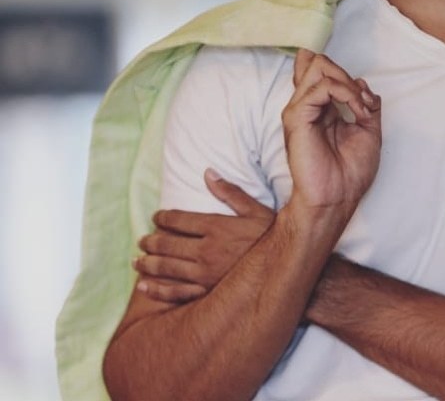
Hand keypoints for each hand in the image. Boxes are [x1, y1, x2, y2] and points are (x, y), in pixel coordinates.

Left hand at [134, 169, 274, 302]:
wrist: (286, 268)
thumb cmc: (272, 236)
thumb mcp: (256, 208)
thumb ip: (230, 192)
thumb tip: (208, 172)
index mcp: (216, 227)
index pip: (180, 220)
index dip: (164, 217)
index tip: (155, 217)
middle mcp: (206, 251)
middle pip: (168, 244)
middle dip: (151, 241)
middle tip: (141, 240)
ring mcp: (204, 274)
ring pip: (167, 268)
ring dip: (148, 264)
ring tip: (136, 261)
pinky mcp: (206, 293)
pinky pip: (175, 292)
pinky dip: (156, 290)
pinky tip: (144, 287)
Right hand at [282, 49, 381, 215]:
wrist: (338, 198)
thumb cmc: (350, 172)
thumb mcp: (369, 131)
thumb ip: (366, 104)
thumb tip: (362, 82)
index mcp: (320, 108)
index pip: (320, 70)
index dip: (346, 74)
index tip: (366, 99)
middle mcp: (307, 105)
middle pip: (318, 62)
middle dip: (347, 74)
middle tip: (363, 100)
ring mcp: (299, 109)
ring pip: (319, 66)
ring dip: (348, 83)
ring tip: (361, 106)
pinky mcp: (297, 116)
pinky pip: (323, 87)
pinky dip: (346, 93)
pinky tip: (357, 111)